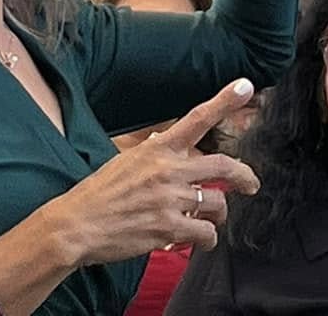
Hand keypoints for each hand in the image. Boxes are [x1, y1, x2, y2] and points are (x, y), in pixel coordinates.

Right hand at [49, 80, 258, 264]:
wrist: (76, 225)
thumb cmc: (98, 194)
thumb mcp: (126, 160)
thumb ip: (155, 155)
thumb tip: (169, 147)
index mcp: (158, 149)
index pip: (198, 118)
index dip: (224, 101)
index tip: (246, 86)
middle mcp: (169, 170)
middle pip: (223, 165)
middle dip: (244, 176)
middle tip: (251, 183)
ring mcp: (171, 199)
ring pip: (216, 202)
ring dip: (220, 213)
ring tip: (214, 220)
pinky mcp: (168, 228)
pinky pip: (204, 232)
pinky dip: (208, 238)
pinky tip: (202, 240)